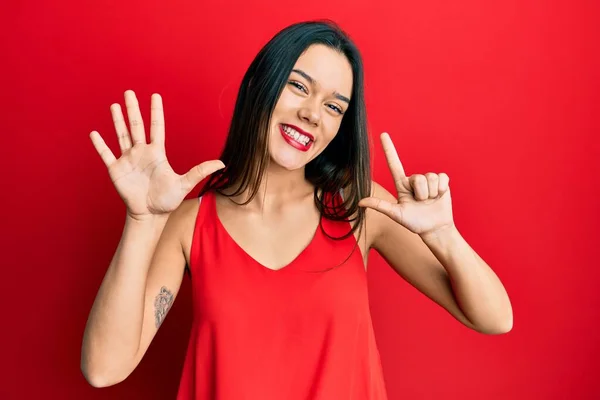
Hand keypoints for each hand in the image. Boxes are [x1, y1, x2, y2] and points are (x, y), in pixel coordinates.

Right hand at [90, 90, 224, 218]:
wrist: (150, 214)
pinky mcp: (116, 170)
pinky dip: (100, 145)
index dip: (156, 112)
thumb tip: (222, 163)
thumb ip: (200, 171)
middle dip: (133, 109)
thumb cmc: (167, 200)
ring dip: (117, 121)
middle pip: (136, 126)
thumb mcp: (184, 184)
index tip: (155, 96)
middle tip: (129, 92)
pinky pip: (106, 155)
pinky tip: (94, 133)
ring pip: (122, 135)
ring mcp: (128, 160)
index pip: (156, 127)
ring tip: (115, 105)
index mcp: (157, 153)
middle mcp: (141, 153)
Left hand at [358, 132, 454, 235]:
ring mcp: (428, 180)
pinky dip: (441, 189)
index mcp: (401, 185)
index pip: (394, 163)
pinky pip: (442, 177)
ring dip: (431, 193)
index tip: (383, 134)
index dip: (388, 148)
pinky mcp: (441, 181)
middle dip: (421, 194)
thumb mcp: (396, 214)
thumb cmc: (414, 222)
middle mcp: (414, 180)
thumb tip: (360, 202)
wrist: (435, 228)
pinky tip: (439, 196)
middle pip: (418, 178)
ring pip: (430, 178)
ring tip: (430, 201)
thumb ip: (379, 206)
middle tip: (421, 203)